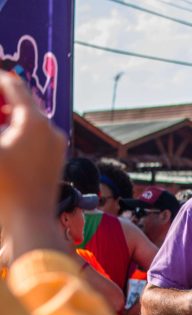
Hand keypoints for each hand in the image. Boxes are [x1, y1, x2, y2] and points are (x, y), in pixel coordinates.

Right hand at [0, 71, 67, 258]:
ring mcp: (56, 146)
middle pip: (23, 101)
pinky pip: (37, 135)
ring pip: (30, 119)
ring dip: (9, 115)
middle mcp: (51, 130)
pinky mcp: (55, 160)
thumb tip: (0, 122)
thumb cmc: (3, 187)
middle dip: (2, 98)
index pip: (14, 85)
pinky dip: (19, 131)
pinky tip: (5, 141)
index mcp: (34, 121)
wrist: (30, 222)